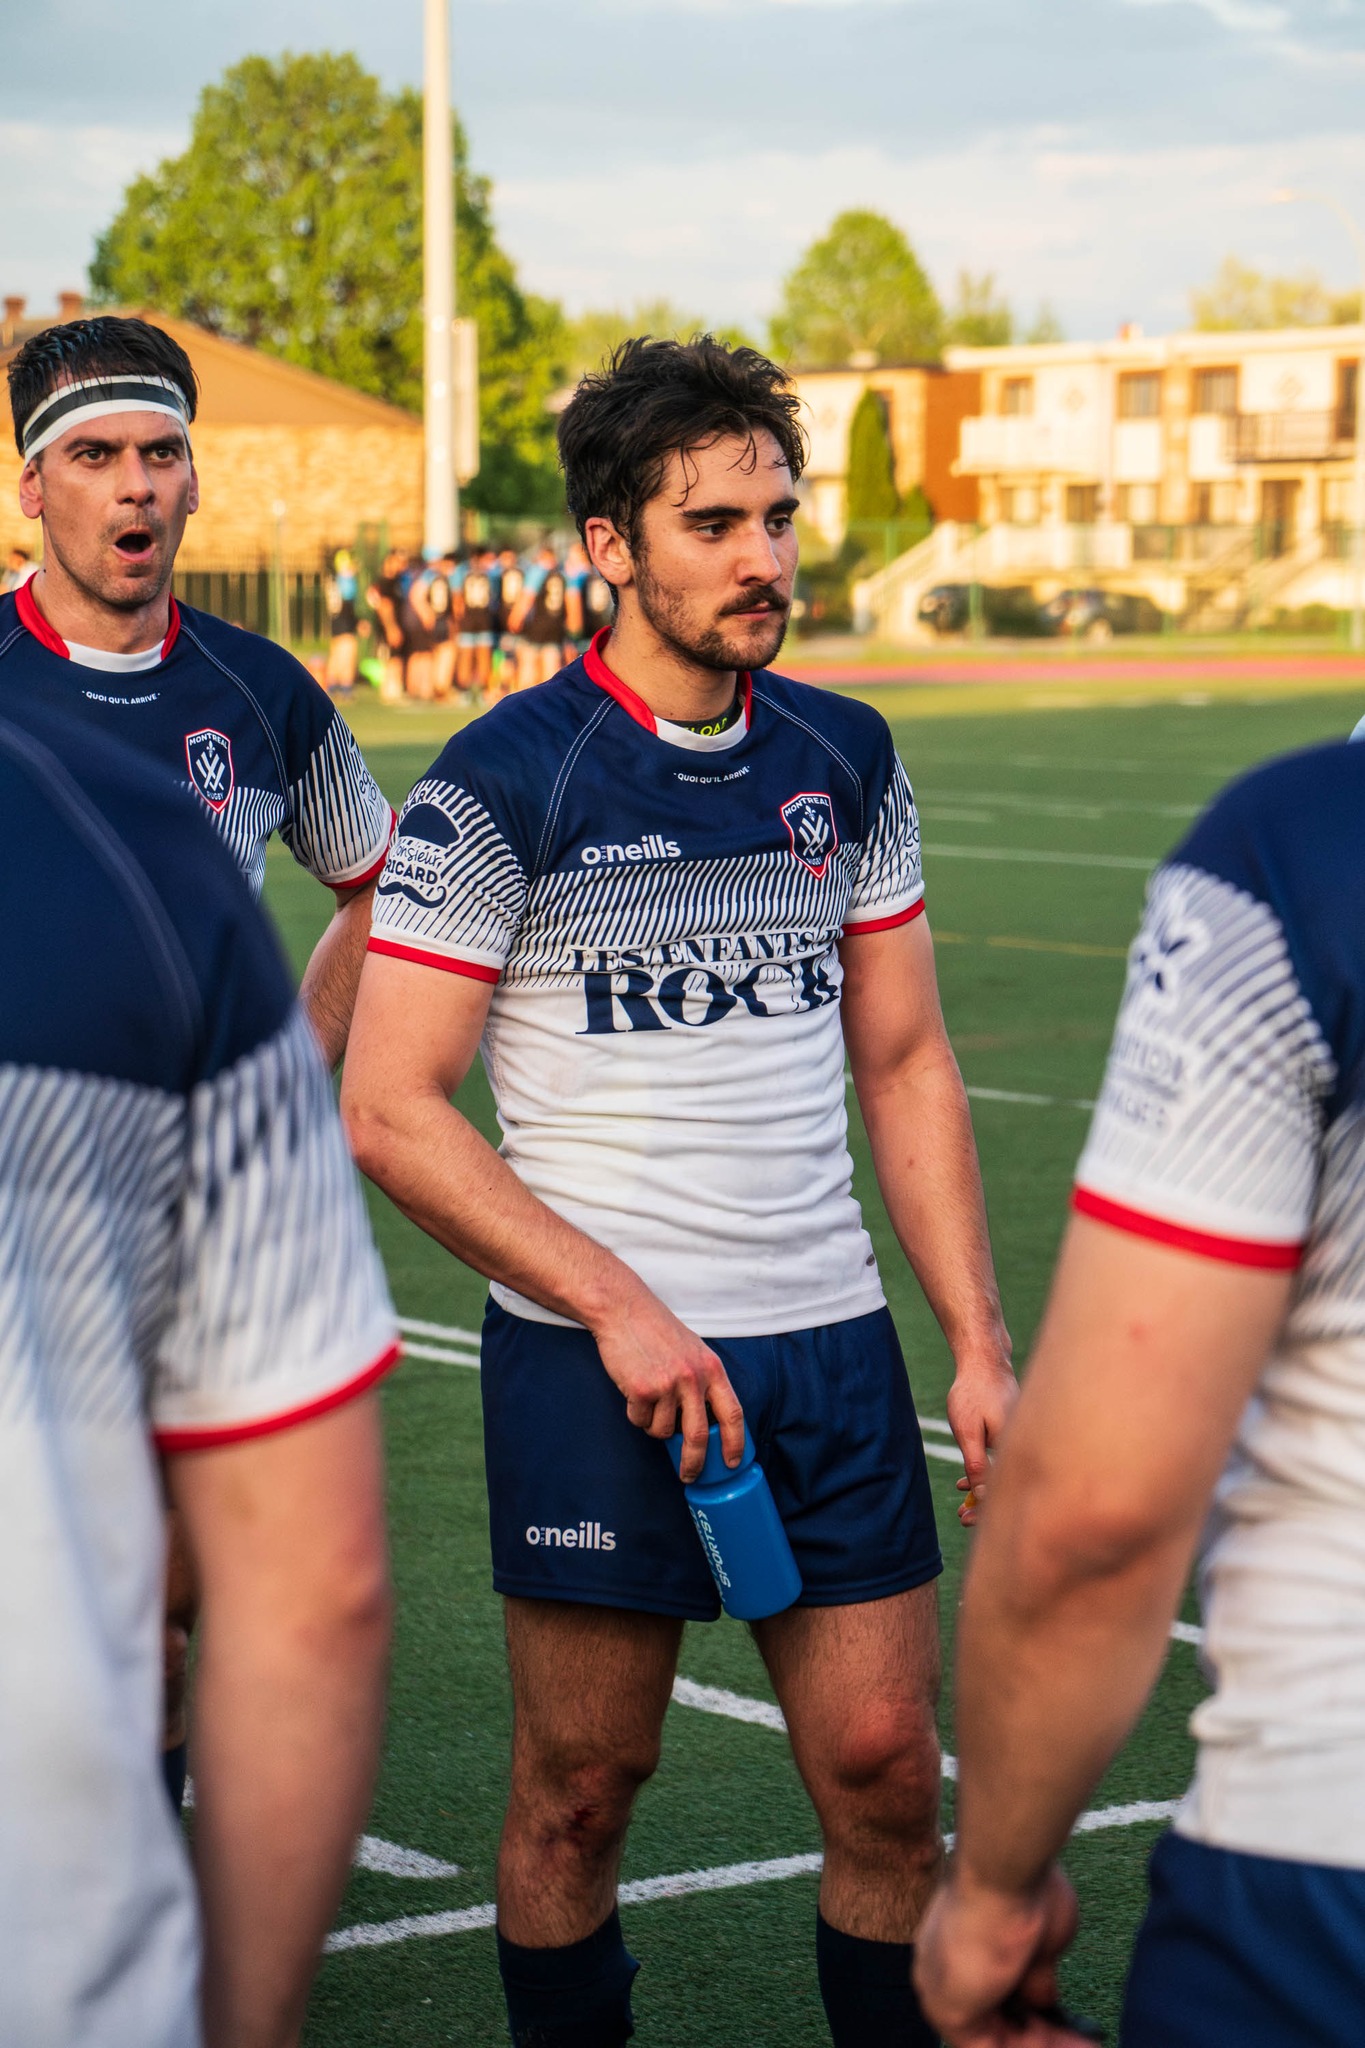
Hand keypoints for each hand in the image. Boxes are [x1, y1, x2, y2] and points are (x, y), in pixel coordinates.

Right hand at [590, 1283, 743, 1481]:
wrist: (624, 1309)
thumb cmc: (657, 1330)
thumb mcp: (693, 1351)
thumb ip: (702, 1382)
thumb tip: (707, 1424)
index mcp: (712, 1368)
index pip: (733, 1413)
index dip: (735, 1442)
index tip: (733, 1462)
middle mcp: (693, 1378)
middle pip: (699, 1434)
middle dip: (694, 1462)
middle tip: (689, 1475)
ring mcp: (667, 1384)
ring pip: (662, 1430)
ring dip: (654, 1425)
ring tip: (648, 1398)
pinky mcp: (641, 1389)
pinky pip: (639, 1420)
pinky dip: (635, 1413)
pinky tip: (633, 1390)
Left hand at [915, 1864, 1082, 2045]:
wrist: (1003, 1871)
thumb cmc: (1021, 1887)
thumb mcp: (1037, 1940)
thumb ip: (1034, 1976)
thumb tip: (1043, 2001)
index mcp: (954, 1947)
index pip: (992, 1993)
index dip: (1031, 2011)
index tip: (1062, 2016)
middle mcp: (941, 1972)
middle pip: (995, 2020)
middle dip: (1043, 2032)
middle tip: (1082, 2039)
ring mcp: (942, 1992)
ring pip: (997, 2035)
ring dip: (1046, 2043)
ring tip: (1086, 2043)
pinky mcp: (951, 2013)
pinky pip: (996, 2046)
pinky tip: (1077, 2044)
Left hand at [947, 1344, 1015, 1526]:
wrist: (984, 1362)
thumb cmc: (973, 1393)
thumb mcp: (967, 1431)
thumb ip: (975, 1463)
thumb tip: (980, 1495)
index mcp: (1012, 1447)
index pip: (1001, 1489)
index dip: (983, 1509)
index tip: (965, 1520)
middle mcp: (1022, 1444)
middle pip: (1006, 1484)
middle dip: (983, 1503)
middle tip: (961, 1517)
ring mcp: (1020, 1438)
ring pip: (1003, 1471)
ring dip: (983, 1487)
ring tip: (961, 1498)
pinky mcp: (1015, 1433)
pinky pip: (1003, 1459)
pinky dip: (987, 1470)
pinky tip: (967, 1480)